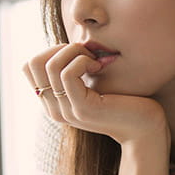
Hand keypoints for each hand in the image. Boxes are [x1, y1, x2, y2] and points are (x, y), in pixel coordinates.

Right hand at [24, 43, 166, 146]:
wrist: (145, 128)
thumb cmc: (125, 100)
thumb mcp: (93, 82)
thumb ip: (75, 70)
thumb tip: (63, 46)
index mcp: (54, 102)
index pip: (29, 66)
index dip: (51, 50)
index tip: (78, 54)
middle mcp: (54, 109)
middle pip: (33, 63)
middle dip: (60, 48)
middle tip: (87, 54)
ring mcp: (66, 111)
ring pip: (50, 65)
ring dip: (75, 52)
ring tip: (95, 60)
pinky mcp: (82, 109)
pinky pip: (67, 74)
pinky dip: (83, 61)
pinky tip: (99, 66)